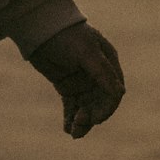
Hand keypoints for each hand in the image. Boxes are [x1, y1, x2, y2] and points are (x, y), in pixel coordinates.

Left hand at [27, 23, 124, 138]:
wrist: (38, 27)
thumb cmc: (65, 34)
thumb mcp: (85, 51)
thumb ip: (102, 72)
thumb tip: (120, 93)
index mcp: (108, 62)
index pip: (113, 92)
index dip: (106, 108)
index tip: (95, 118)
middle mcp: (97, 74)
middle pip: (100, 103)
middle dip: (92, 116)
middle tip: (79, 124)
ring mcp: (82, 81)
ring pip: (87, 107)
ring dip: (82, 121)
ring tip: (73, 132)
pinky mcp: (66, 86)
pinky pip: (73, 106)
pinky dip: (71, 118)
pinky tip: (67, 129)